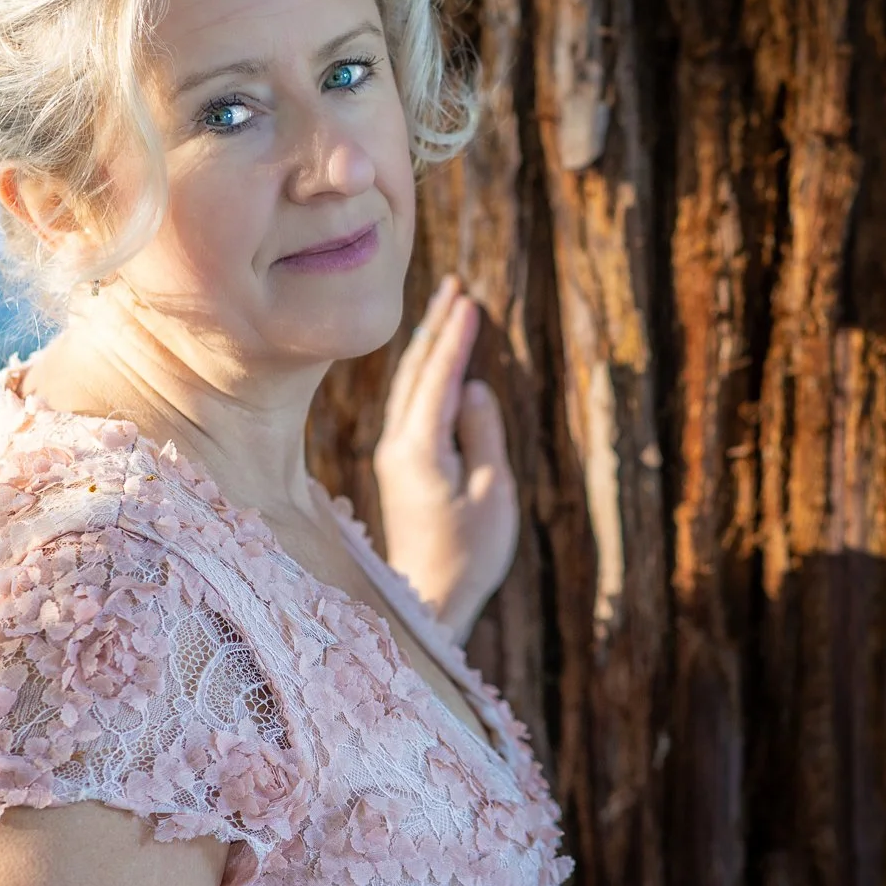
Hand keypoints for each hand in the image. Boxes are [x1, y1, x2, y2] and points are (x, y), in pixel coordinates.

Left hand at [372, 273, 519, 643]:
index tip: (468, 299)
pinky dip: (425, 374)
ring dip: (428, 346)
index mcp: (420, 449)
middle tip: (454, 285)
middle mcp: (396, 445)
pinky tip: (435, 363)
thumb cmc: (468, 556)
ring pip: (408, 386)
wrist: (428, 599)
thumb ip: (482, 436)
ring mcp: (393, 455)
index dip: (455, 337)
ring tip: (446, 310)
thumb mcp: (492, 495)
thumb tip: (476, 389)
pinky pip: (410, 404)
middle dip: (436, 327)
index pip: (438, 378)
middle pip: (415, 372)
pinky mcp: (398, 466)